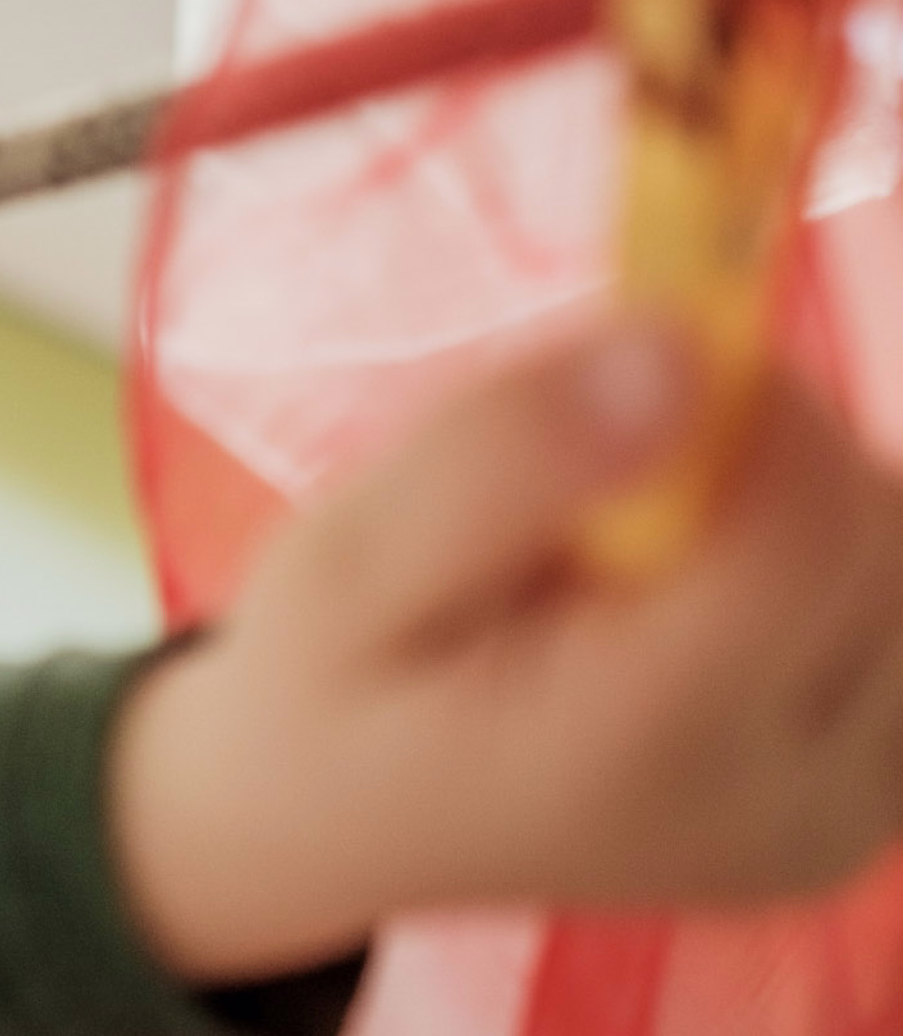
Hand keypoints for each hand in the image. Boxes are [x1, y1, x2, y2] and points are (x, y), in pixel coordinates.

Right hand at [110, 321, 902, 983]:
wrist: (340, 821)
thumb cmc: (326, 680)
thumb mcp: (345, 561)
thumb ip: (497, 458)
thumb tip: (675, 350)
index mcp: (644, 754)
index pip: (812, 522)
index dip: (748, 398)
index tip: (641, 352)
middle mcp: (784, 808)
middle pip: (878, 535)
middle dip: (760, 445)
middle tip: (604, 459)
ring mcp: (840, 819)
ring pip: (893, 560)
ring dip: (778, 496)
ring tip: (622, 539)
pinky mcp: (863, 798)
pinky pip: (884, 608)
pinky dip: (792, 555)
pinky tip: (677, 588)